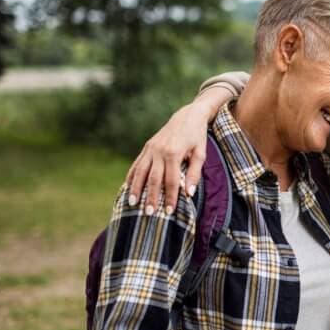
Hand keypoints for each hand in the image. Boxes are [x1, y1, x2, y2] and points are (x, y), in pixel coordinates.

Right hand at [126, 87, 230, 214]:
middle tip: (149, 213)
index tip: (168, 212)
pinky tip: (129, 188)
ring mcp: (151, 148)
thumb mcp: (201, 153)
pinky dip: (132, 176)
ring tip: (133, 204)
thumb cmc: (197, 136)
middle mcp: (159, 151)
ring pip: (140, 172)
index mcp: (174, 153)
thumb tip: (189, 193)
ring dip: (136, 189)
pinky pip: (137, 164)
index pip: (171, 180)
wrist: (188, 115)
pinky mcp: (146, 147)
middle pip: (153, 179)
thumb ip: (195, 173)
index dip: (169, 197)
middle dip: (151, 197)